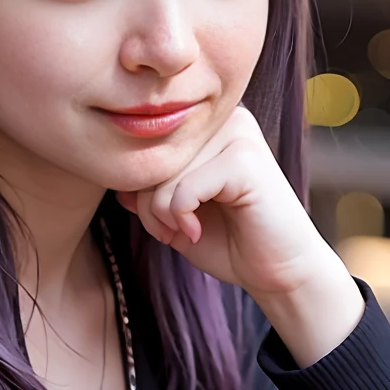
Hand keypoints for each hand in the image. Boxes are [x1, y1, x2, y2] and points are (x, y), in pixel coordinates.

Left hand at [115, 105, 365, 366]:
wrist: (277, 271)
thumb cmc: (228, 240)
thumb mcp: (173, 213)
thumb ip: (145, 190)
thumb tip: (112, 173)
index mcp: (206, 124)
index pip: (146, 143)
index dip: (138, 188)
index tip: (160, 221)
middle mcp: (223, 118)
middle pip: (151, 156)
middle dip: (147, 205)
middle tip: (171, 231)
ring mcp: (237, 134)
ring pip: (163, 173)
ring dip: (162, 216)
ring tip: (186, 231)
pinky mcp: (245, 160)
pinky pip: (184, 188)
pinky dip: (181, 218)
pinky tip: (198, 232)